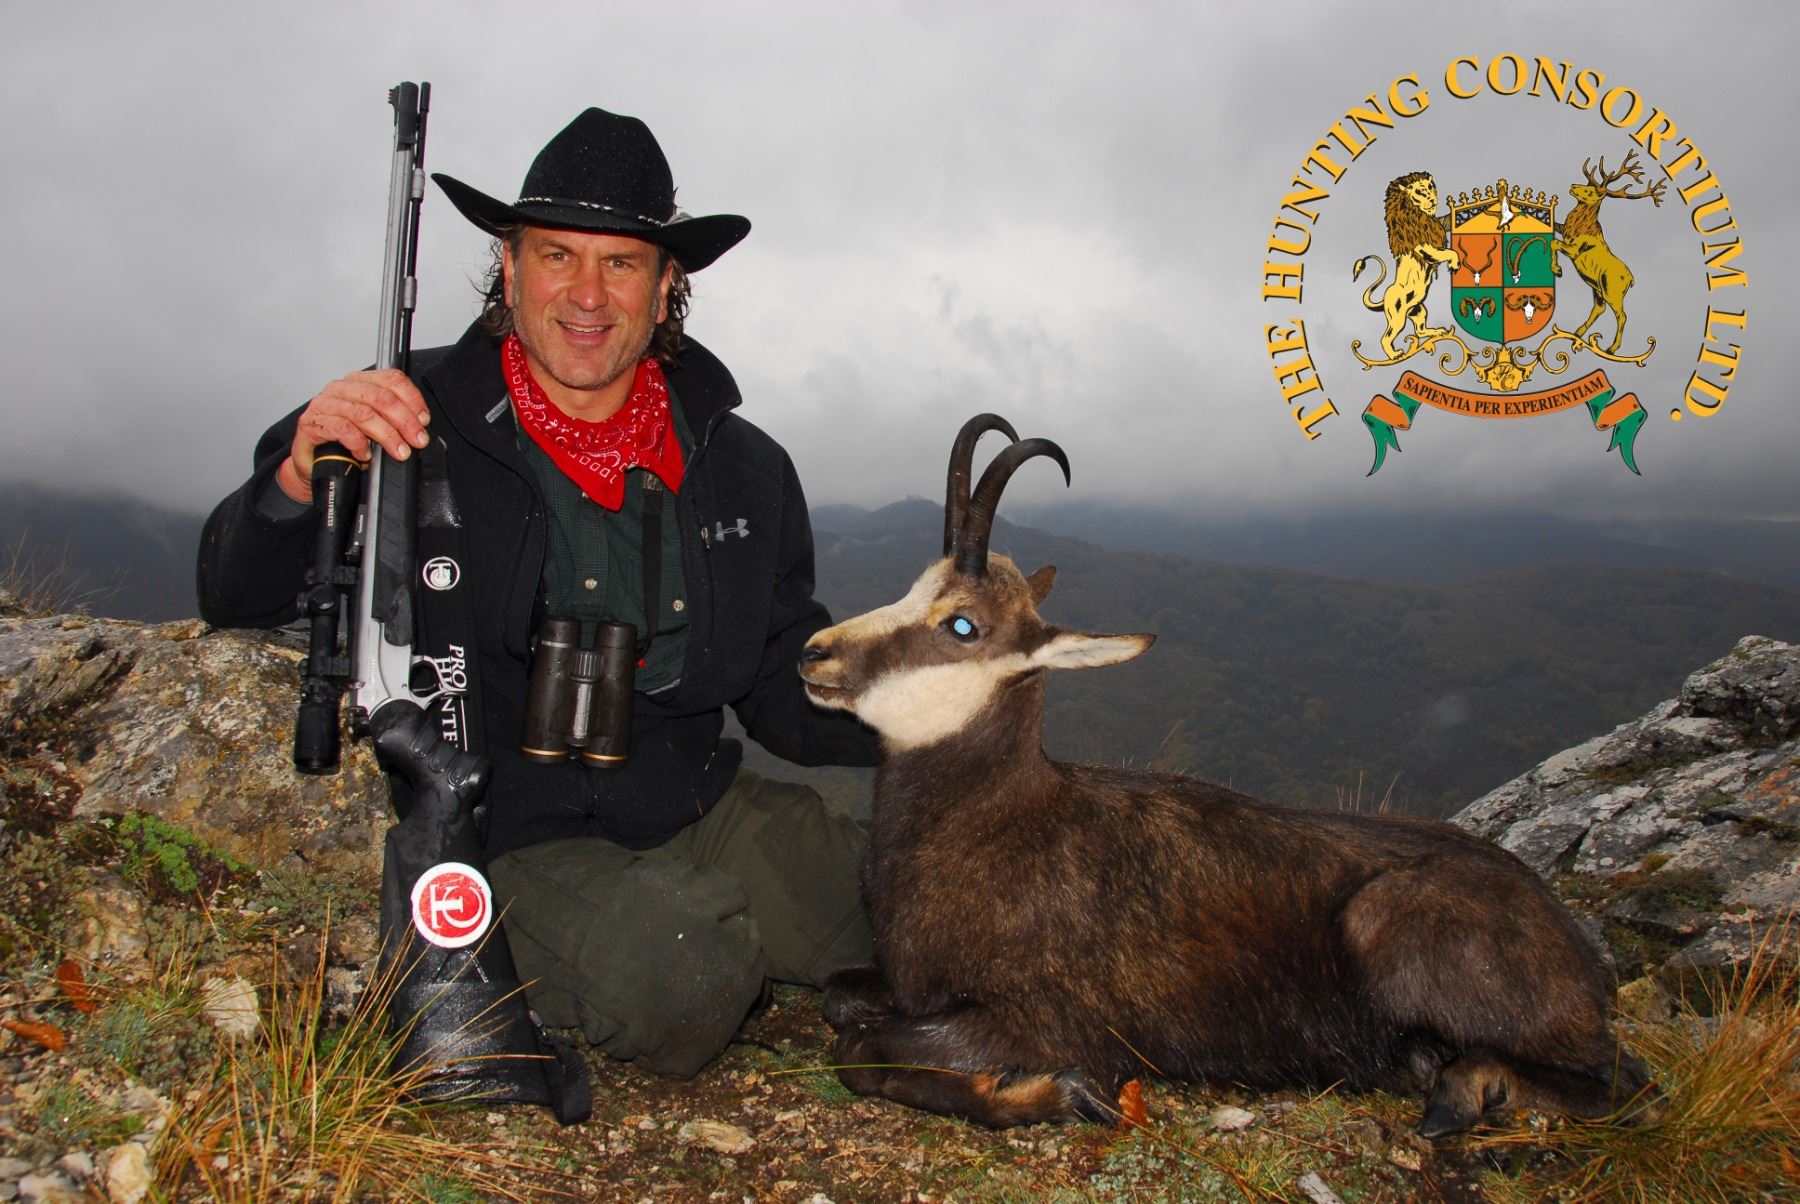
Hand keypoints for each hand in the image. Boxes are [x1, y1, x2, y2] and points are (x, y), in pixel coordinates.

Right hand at [279, 369, 431, 501]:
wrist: (313, 461)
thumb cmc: (344, 442)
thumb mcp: (374, 427)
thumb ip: (392, 421)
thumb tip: (419, 430)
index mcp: (359, 382)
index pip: (391, 379)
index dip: (412, 399)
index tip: (423, 420)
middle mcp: (341, 388)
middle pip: (380, 397)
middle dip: (404, 421)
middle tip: (417, 440)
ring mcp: (325, 404)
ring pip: (363, 413)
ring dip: (387, 435)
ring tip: (399, 451)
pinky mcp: (312, 422)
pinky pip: (341, 429)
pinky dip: (358, 443)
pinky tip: (366, 454)